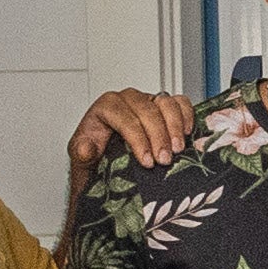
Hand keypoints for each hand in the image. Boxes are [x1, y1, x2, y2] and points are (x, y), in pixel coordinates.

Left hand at [66, 91, 192, 173]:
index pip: (123, 115)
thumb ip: (81, 154)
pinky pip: (179, 102)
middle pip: (147, 109)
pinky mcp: (164, 107)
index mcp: (105, 108)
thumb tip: (86, 147)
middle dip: (158, 136)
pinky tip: (186, 133)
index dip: (137, 137)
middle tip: (164, 160)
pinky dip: (186, 115)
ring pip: (165, 103)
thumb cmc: (97, 161)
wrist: (108, 167)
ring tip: (177, 150)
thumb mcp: (82, 163)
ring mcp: (147, 102)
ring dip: (174, 127)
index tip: (146, 160)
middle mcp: (127, 101)